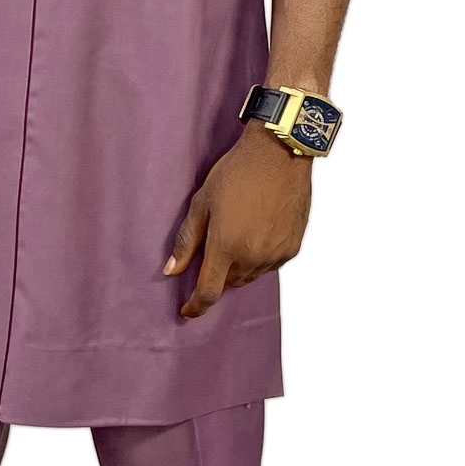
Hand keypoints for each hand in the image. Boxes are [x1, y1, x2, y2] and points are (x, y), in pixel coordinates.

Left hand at [163, 123, 312, 319]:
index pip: (208, 292)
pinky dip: (260, 258)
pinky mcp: (292, 247)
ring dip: (239, 267)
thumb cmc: (238, 172)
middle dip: (218, 276)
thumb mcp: (202, 202)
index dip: (196, 307)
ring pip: (251, 276)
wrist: (280, 154)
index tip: (188, 311)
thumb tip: (171, 270)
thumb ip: (186, 240)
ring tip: (237, 236)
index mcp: (227, 247)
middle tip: (213, 251)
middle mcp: (253, 256)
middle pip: (230, 283)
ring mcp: (276, 254)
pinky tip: (256, 233)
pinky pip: (270, 265)